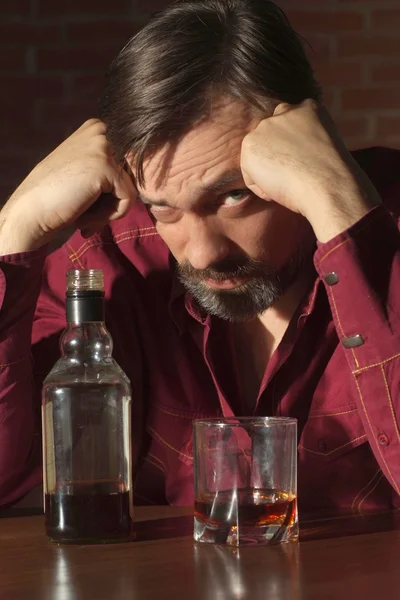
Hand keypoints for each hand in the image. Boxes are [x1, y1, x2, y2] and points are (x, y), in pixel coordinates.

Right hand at [0, 119, 135, 253]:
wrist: (31, 211)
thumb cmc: (58, 197)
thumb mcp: (86, 171)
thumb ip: (112, 168)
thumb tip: (146, 176)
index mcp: (97, 128)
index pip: (128, 165)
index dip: (113, 191)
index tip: (89, 203)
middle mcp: (101, 131)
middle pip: (131, 176)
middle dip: (113, 201)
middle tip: (87, 215)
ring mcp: (103, 146)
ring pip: (131, 188)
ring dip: (111, 210)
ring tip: (85, 217)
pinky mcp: (105, 166)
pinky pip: (128, 199)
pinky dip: (111, 215)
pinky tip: (87, 219)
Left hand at [241, 100, 380, 241]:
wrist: (326, 184)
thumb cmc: (332, 176)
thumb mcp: (325, 144)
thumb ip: (306, 139)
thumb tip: (292, 152)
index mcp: (308, 108)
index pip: (289, 125)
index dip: (291, 147)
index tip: (299, 162)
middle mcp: (284, 111)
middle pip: (270, 138)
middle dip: (275, 156)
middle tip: (291, 174)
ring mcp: (265, 126)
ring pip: (258, 156)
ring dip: (268, 172)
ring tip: (288, 183)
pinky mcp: (250, 144)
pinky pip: (250, 175)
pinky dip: (261, 188)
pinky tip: (278, 189)